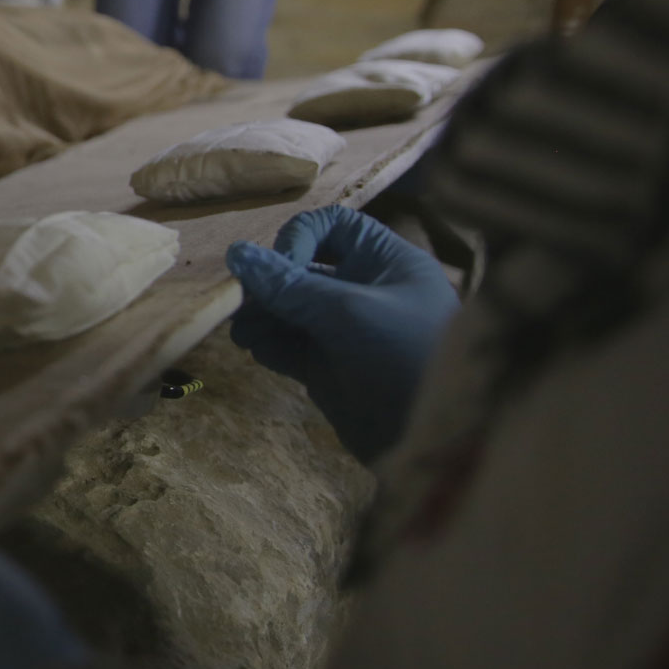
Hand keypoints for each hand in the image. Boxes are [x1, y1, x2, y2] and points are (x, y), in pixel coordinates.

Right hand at [225, 205, 459, 461]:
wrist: (432, 441)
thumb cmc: (402, 356)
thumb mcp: (347, 312)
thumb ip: (289, 284)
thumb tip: (237, 253)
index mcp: (386, 263)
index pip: (334, 227)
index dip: (300, 237)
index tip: (280, 266)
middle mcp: (365, 290)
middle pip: (304, 268)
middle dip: (271, 282)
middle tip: (241, 302)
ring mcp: (346, 331)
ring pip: (290, 308)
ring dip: (262, 314)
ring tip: (243, 332)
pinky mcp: (329, 367)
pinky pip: (289, 345)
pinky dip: (269, 344)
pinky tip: (256, 349)